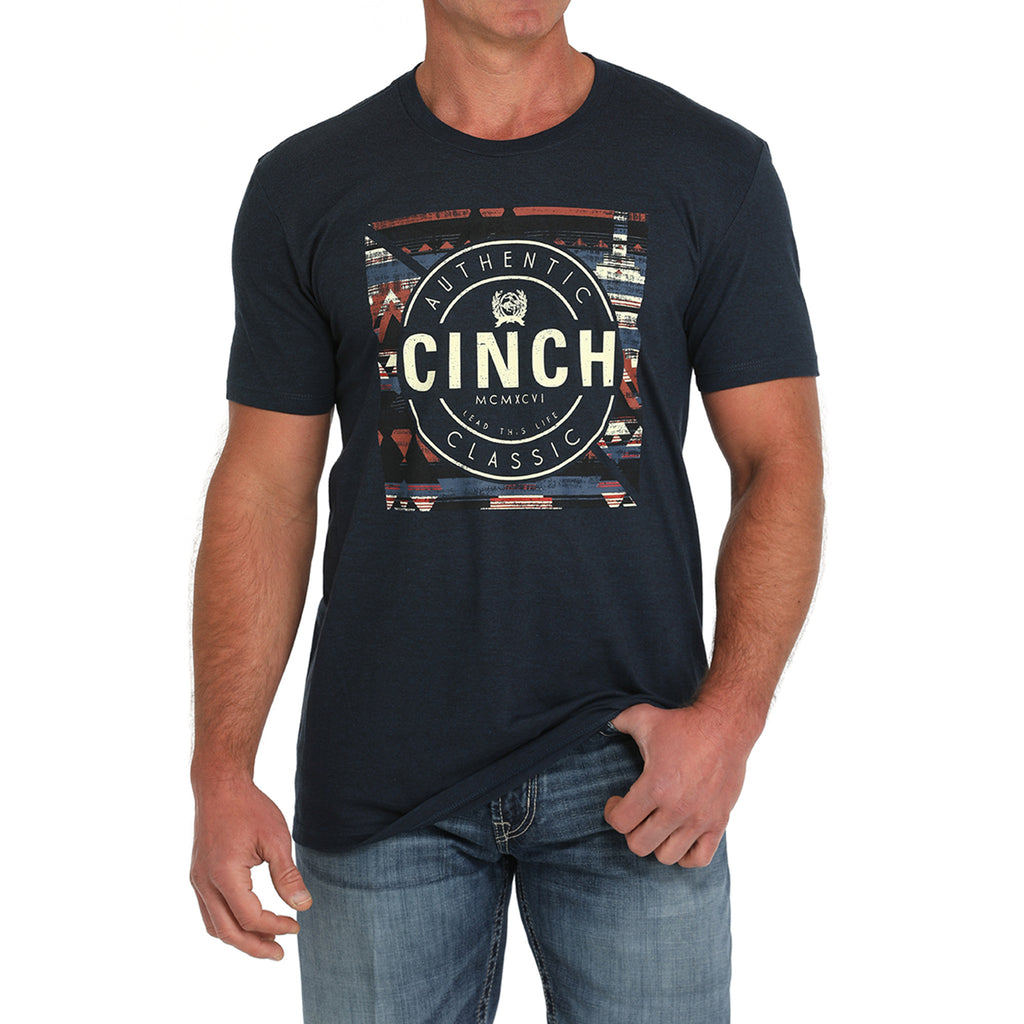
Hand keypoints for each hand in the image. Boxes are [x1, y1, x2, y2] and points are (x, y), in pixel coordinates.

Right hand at [190, 776, 311, 959]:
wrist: (220, 785)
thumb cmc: (250, 807)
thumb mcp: (276, 838)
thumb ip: (287, 875)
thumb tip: (303, 906)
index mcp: (224, 874)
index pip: (250, 917)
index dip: (275, 927)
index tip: (296, 926)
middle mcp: (204, 882)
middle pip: (227, 932)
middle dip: (255, 947)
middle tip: (280, 954)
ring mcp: (197, 880)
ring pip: (214, 926)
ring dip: (240, 939)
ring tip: (267, 942)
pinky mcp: (198, 875)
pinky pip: (209, 912)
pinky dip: (228, 923)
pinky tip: (248, 921)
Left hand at [603, 702, 753, 867]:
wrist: (726, 726)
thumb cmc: (683, 724)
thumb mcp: (644, 717)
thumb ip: (617, 722)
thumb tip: (601, 723)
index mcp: (656, 786)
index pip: (620, 823)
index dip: (612, 813)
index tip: (617, 800)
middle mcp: (677, 808)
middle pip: (639, 845)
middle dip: (631, 830)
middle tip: (636, 813)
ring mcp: (700, 819)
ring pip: (667, 856)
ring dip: (657, 843)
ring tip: (657, 824)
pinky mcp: (719, 823)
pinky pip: (699, 859)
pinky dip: (686, 854)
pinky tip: (680, 835)